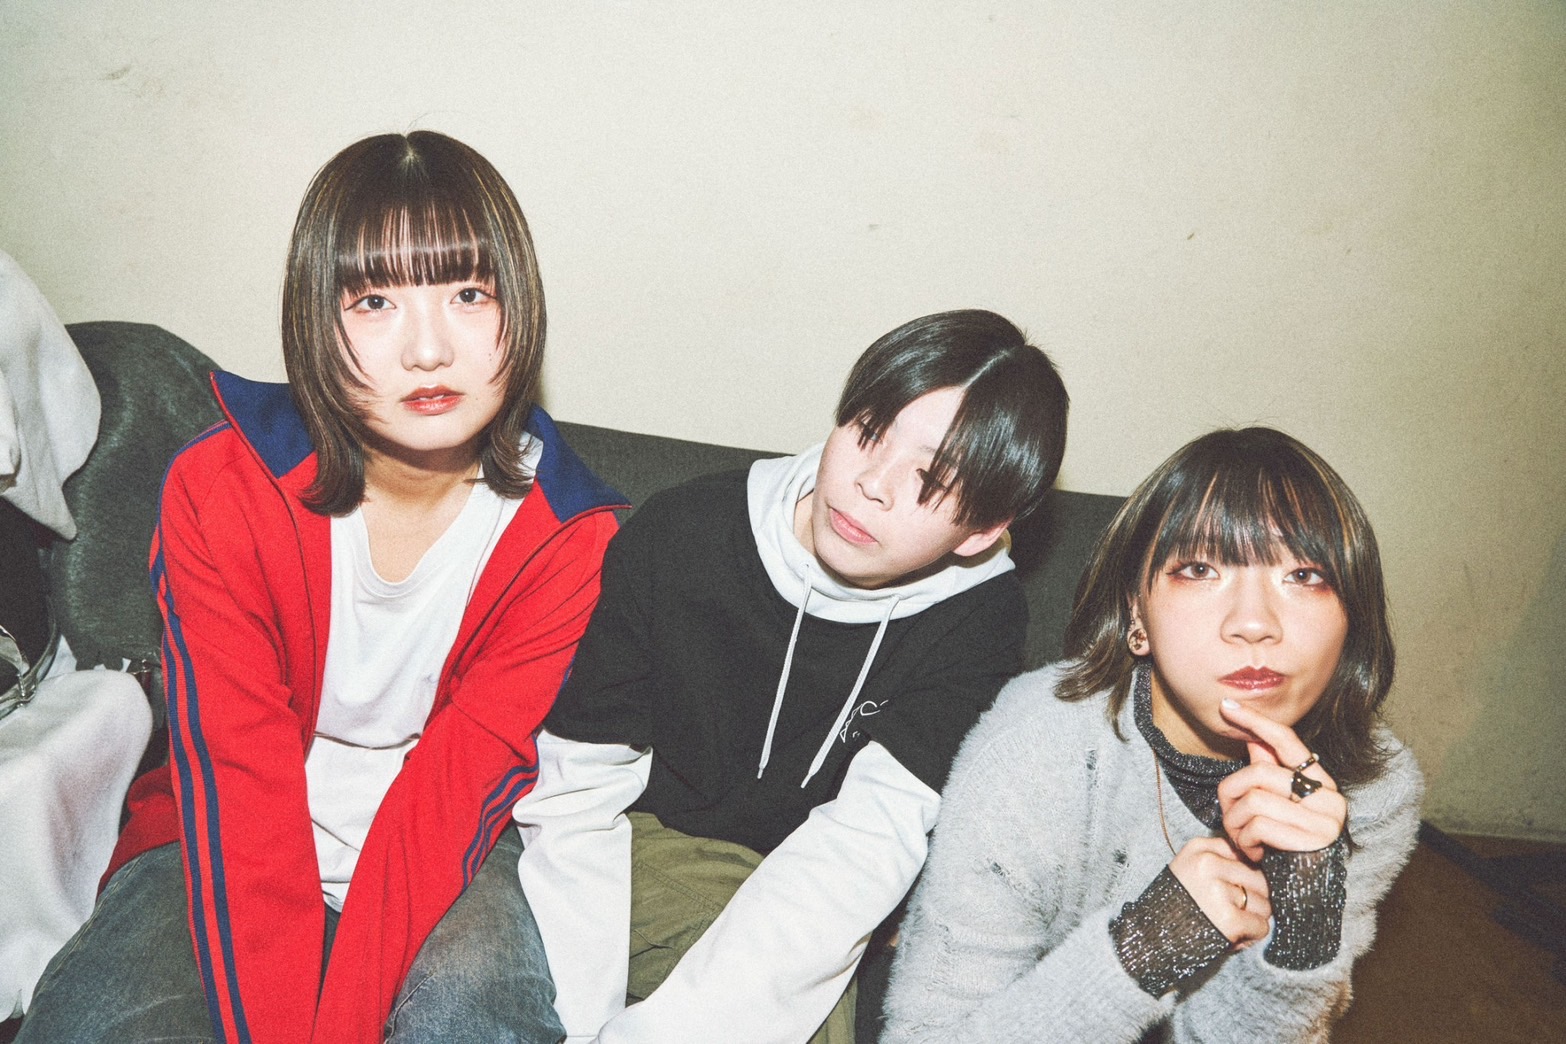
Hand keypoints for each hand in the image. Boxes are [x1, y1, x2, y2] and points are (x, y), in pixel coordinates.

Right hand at [1167, 835, 1271, 946]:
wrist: (1150, 938)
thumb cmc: (1176, 906)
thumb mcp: (1190, 870)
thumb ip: (1220, 862)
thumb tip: (1264, 867)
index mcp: (1198, 848)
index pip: (1244, 856)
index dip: (1243, 877)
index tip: (1229, 889)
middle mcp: (1208, 863)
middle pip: (1259, 879)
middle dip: (1253, 899)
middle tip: (1234, 912)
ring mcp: (1218, 890)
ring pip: (1264, 903)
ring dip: (1253, 918)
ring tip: (1231, 925)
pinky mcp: (1228, 917)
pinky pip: (1261, 925)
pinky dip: (1252, 935)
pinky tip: (1235, 937)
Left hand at [1216, 698, 1346, 863]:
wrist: (1305, 897)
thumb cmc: (1285, 849)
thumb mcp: (1275, 808)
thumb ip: (1269, 773)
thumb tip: (1254, 740)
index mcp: (1321, 783)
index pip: (1287, 741)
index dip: (1256, 722)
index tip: (1226, 706)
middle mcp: (1329, 797)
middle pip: (1259, 773)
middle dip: (1230, 794)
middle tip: (1228, 818)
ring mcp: (1325, 819)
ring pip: (1253, 800)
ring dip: (1234, 823)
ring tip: (1240, 839)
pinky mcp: (1313, 840)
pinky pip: (1258, 826)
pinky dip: (1244, 841)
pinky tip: (1252, 853)